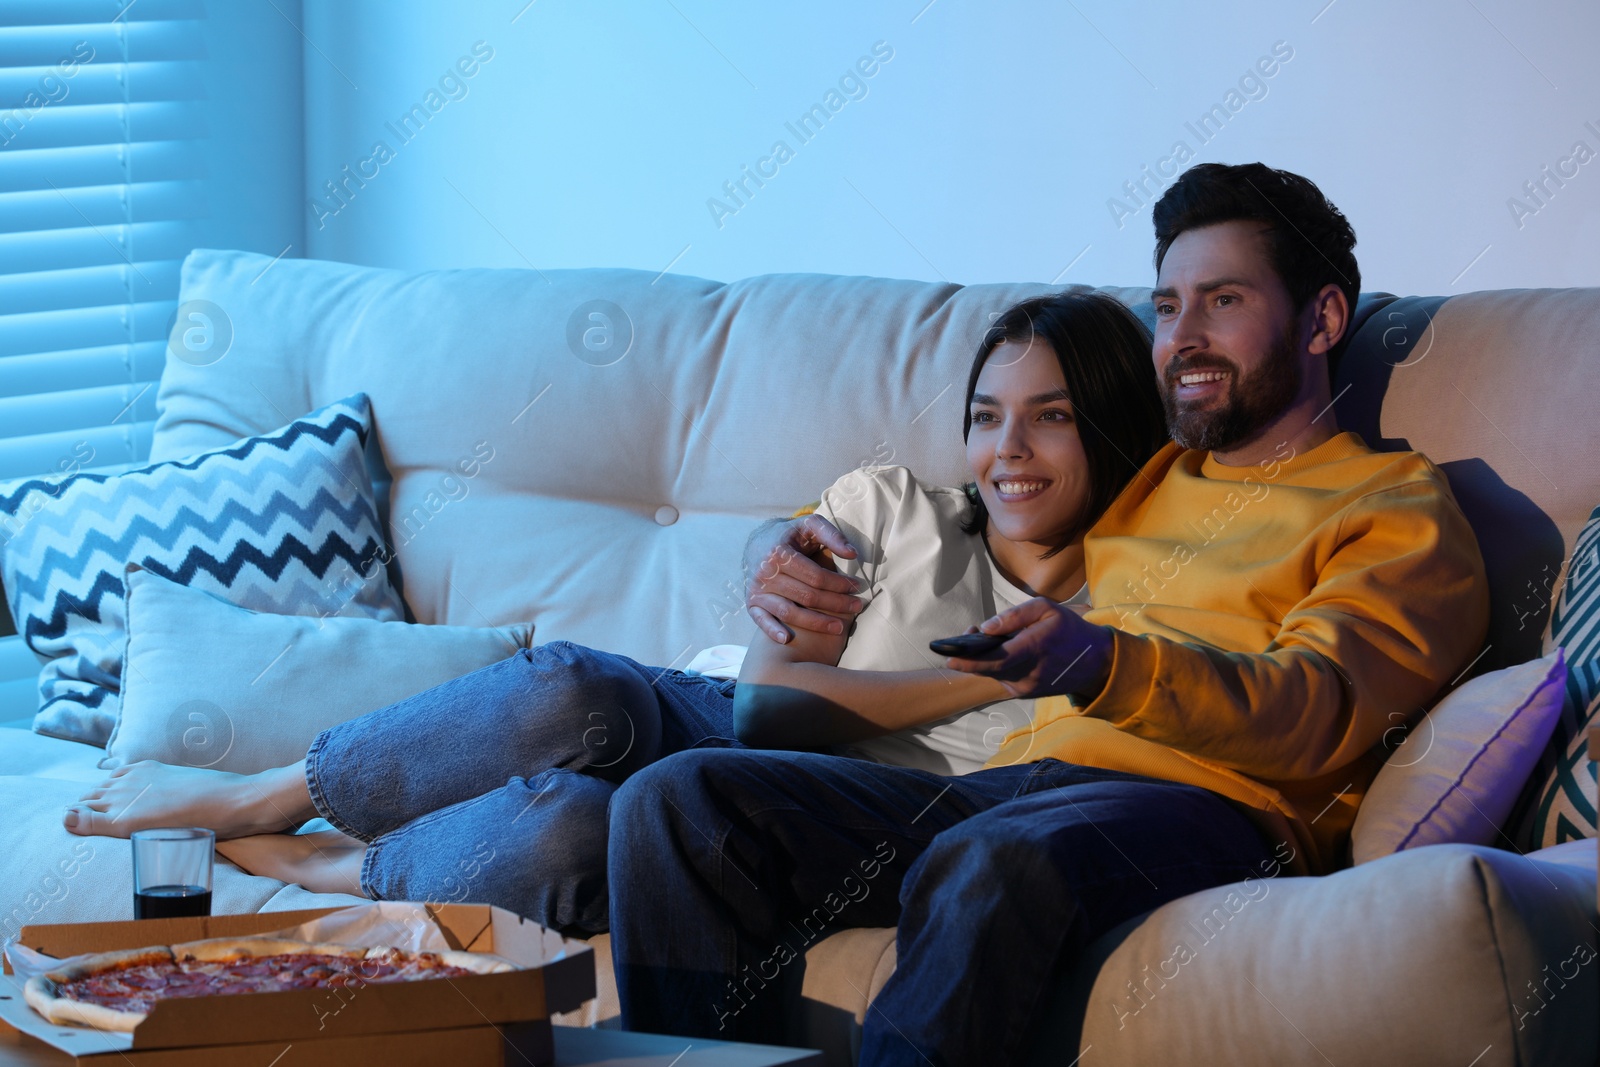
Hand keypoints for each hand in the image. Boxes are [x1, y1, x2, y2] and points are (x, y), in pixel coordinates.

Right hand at [745, 516, 864, 643]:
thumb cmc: (792, 535)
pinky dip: (772, 630)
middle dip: (835, 604)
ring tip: (840, 628)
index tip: (857, 587)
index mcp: (780, 553)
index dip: (839, 584)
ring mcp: (758, 590)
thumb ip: (832, 535)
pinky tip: (787, 639)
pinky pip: (761, 620)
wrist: (759, 543)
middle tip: (857, 607)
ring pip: (789, 612)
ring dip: (816, 623)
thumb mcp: (810, 525)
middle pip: (807, 596)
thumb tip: (853, 554)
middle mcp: (766, 573)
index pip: (816, 576)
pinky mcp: (752, 603)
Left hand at [942, 597, 1113, 699]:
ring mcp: (1027, 687)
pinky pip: (1002, 679)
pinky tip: (991, 653)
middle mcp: (1029, 673)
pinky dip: (993, 667)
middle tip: (953, 646)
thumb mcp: (1047, 609)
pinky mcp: (1026, 693)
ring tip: (971, 643)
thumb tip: (986, 627)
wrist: (1096, 663)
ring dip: (979, 661)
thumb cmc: (1069, 630)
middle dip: (967, 659)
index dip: (969, 660)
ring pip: (993, 675)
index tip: (949, 658)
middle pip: (988, 670)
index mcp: (1034, 649)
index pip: (996, 660)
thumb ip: (1015, 615)